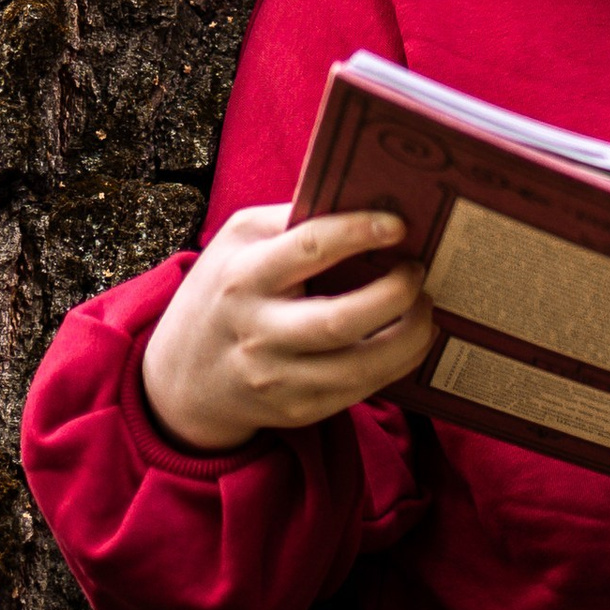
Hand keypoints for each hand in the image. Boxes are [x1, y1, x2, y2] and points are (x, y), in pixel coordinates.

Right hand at [140, 204, 435, 451]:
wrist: (183, 377)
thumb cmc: (225, 289)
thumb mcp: (238, 241)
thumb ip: (292, 220)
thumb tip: (366, 199)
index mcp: (243, 277)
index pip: (308, 249)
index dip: (359, 232)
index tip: (399, 225)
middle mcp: (258, 331)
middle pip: (341, 320)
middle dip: (396, 294)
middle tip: (417, 271)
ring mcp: (277, 378)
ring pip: (360, 365)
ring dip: (411, 335)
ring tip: (426, 306)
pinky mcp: (297, 410)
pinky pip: (361, 389)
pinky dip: (399, 362)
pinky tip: (413, 338)